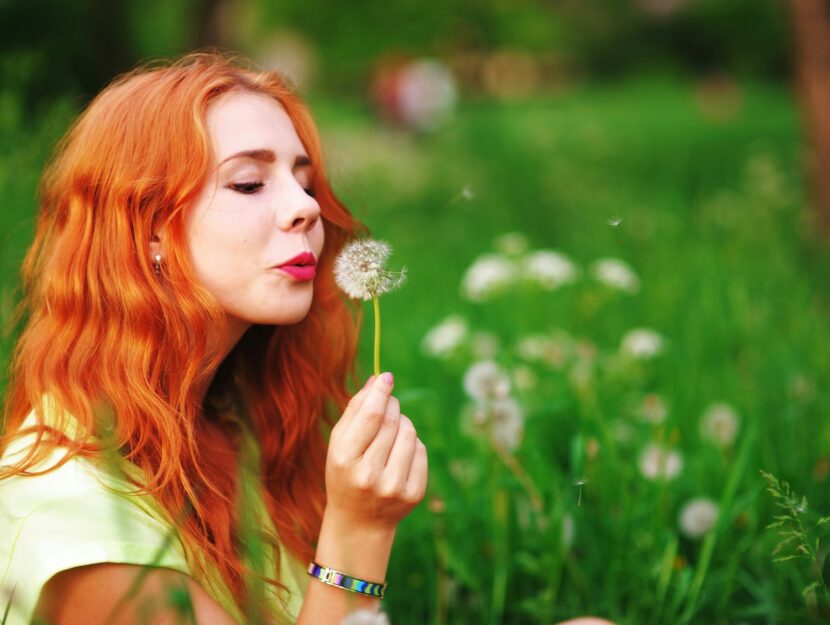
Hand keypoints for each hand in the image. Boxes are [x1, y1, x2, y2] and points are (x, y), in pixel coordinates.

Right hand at [324, 373, 427, 530]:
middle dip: (392, 405)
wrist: (358, 522)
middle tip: (387, 403)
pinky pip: (420, 450)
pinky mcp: (414, 494)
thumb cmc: (345, 474)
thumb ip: (354, 410)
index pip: (371, 415)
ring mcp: (393, 487)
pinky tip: (398, 453)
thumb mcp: (338, 444)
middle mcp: (369, 475)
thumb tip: (377, 379)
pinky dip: (411, 443)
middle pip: (392, 421)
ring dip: (402, 423)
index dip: (382, 392)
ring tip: (391, 432)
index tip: (387, 377)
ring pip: (409, 433)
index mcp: (344, 460)